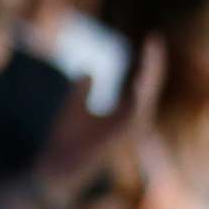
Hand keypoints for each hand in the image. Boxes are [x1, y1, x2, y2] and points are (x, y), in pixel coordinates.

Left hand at [33, 37, 162, 204]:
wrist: (54, 170)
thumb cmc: (64, 142)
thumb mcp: (73, 108)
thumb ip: (82, 90)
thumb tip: (88, 71)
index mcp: (122, 114)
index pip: (142, 83)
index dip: (148, 62)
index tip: (151, 38)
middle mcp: (128, 121)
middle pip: (149, 88)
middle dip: (154, 65)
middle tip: (155, 40)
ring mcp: (126, 132)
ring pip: (146, 101)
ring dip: (150, 78)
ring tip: (152, 54)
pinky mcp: (118, 141)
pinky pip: (134, 119)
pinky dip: (138, 101)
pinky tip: (138, 84)